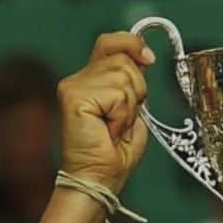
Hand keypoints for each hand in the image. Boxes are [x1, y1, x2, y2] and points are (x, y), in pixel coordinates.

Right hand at [57, 31, 154, 194]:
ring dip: (129, 107)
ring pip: (123, 75)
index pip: (109, 43)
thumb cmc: (115, 154)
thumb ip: (133, 83)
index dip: (131, 43)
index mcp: (91, 79)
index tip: (149, 59)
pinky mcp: (73, 97)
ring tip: (114, 127)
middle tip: (122, 120)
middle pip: (123, 59)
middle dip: (136, 91)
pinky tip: (109, 130)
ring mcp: (73, 86)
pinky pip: (116, 94)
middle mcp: (78, 78)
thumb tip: (144, 57)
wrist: (101, 180)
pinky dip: (121, 116)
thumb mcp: (132, 111)